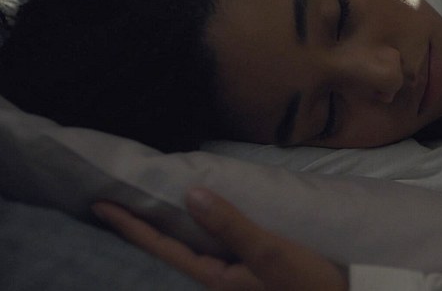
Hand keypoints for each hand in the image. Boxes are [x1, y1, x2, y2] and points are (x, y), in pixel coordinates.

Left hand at [92, 188, 347, 290]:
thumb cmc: (306, 283)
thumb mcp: (269, 252)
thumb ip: (230, 225)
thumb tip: (190, 194)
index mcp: (215, 277)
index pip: (163, 247)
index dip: (131, 226)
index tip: (100, 205)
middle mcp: (220, 277)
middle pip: (173, 247)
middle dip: (144, 225)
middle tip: (118, 199)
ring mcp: (237, 273)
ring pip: (195, 244)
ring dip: (171, 224)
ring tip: (151, 202)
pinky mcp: (254, 266)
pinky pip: (217, 243)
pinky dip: (202, 224)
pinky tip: (206, 213)